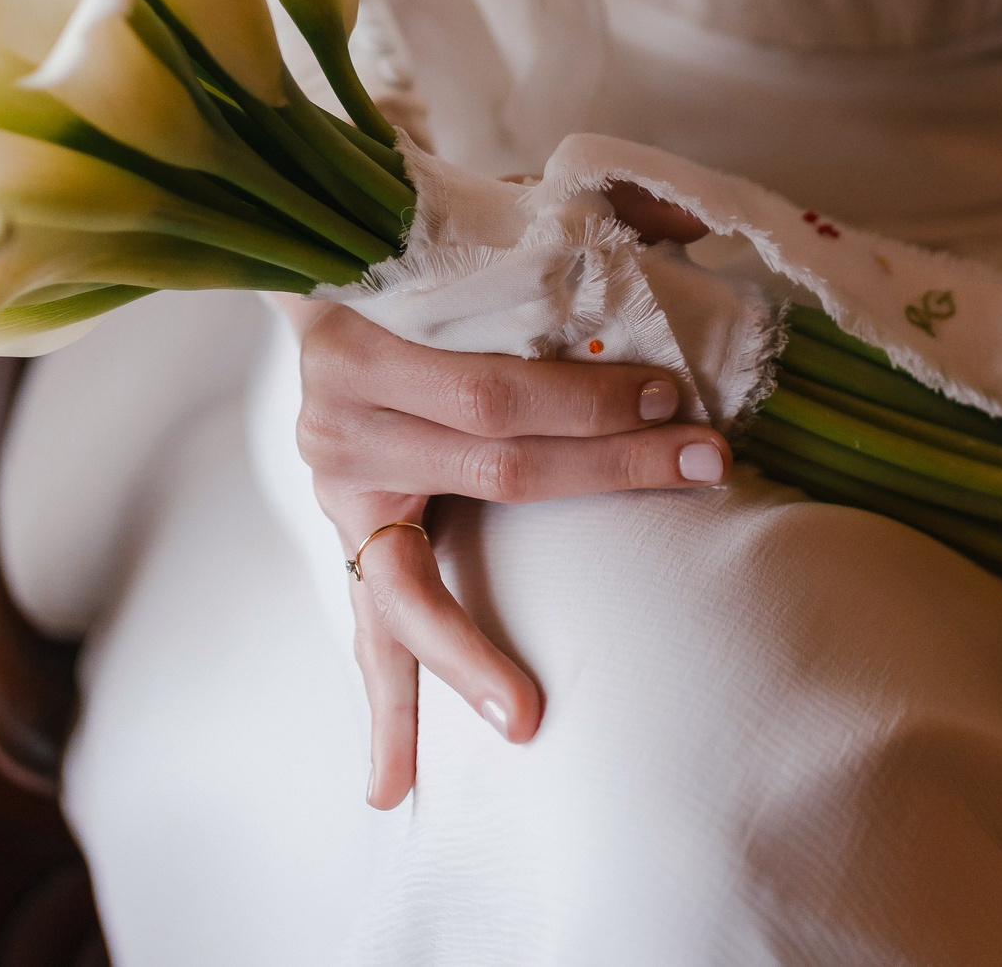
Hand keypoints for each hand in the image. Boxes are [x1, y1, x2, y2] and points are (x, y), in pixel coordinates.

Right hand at [280, 183, 723, 807]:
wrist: (296, 258)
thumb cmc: (404, 243)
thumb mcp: (466, 214)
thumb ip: (569, 217)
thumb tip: (696, 221)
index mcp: (359, 345)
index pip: (493, 395)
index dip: (590, 403)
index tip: (680, 405)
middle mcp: (337, 425)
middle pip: (489, 472)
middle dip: (608, 475)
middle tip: (704, 473)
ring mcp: (335, 491)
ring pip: (405, 588)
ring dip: (470, 653)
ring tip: (524, 718)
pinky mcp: (347, 537)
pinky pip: (366, 631)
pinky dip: (384, 709)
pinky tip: (394, 786)